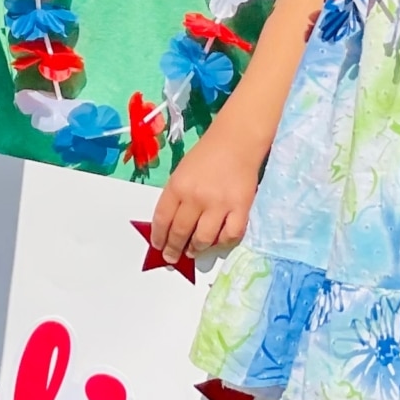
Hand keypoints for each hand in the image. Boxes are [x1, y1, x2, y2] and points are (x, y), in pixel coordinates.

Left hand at [145, 132, 260, 265]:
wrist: (236, 141)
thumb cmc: (206, 156)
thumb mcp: (181, 173)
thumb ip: (175, 198)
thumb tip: (170, 227)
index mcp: (177, 186)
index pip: (162, 219)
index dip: (159, 237)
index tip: (158, 246)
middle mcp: (196, 197)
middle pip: (181, 232)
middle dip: (174, 249)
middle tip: (172, 258)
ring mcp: (219, 204)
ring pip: (204, 239)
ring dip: (196, 249)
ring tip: (193, 251)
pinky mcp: (241, 208)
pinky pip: (230, 236)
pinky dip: (223, 243)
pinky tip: (217, 242)